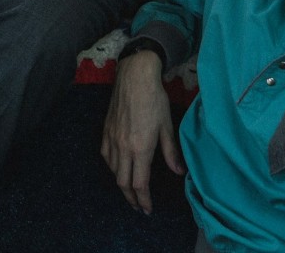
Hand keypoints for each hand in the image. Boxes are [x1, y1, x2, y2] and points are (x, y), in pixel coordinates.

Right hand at [101, 50, 182, 213]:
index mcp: (141, 147)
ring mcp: (112, 138)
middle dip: (131, 198)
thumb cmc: (155, 99)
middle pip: (123, 182)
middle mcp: (123, 147)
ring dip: (121, 184)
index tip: (147, 209)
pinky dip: (112, 167)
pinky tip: (118, 167)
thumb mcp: (167, 126)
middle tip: (138, 206)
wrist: (134, 76)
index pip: (140, 183)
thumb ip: (171, 152)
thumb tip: (178, 172)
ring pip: (113, 171)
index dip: (144, 200)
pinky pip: (106, 156)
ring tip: (130, 190)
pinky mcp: (105, 130)